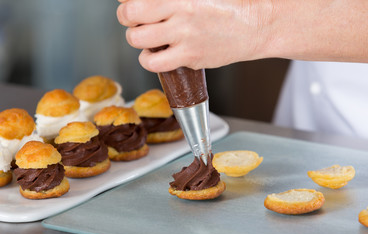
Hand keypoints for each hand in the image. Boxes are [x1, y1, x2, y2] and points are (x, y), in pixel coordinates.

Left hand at [117, 0, 274, 71]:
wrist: (255, 26)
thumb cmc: (230, 6)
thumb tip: (138, 0)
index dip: (127, 1)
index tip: (130, 4)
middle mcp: (180, 12)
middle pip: (130, 14)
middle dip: (126, 17)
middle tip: (134, 20)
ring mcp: (184, 35)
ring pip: (137, 39)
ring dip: (136, 39)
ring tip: (147, 39)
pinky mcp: (190, 57)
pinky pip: (153, 63)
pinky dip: (148, 59)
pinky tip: (157, 54)